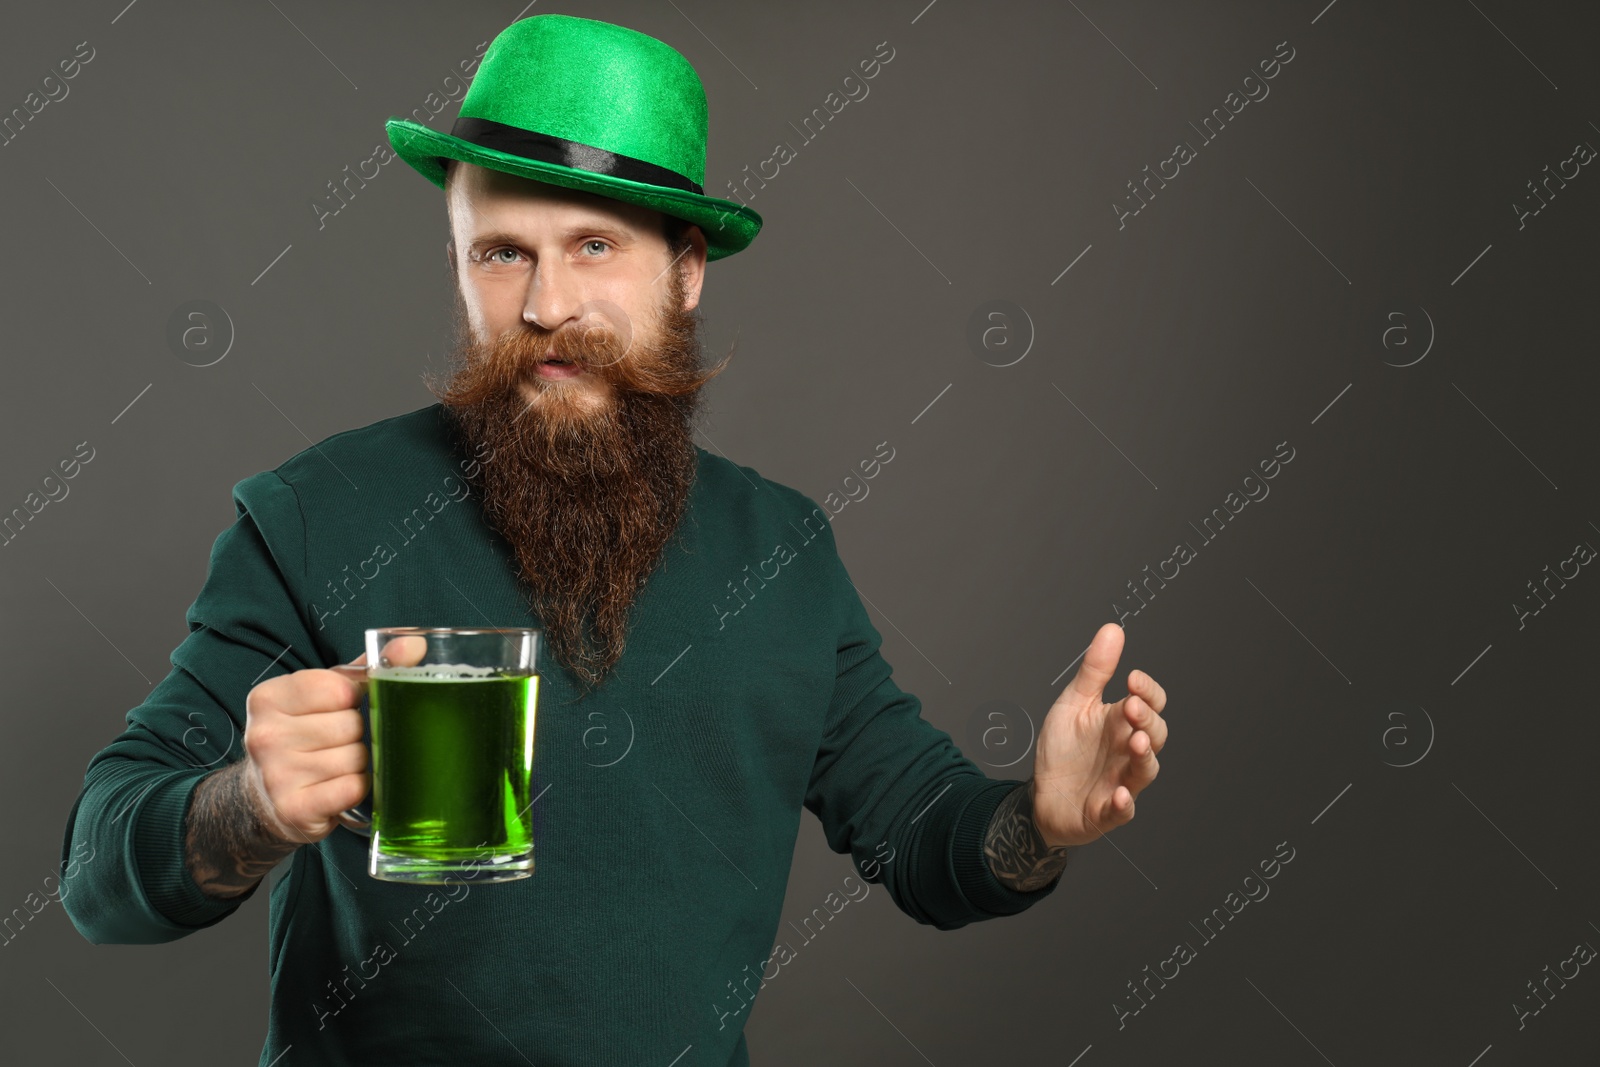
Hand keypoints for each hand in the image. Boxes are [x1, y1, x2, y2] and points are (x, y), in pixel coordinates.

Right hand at [240, 636, 424, 843]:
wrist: (268, 798)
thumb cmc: (305, 737)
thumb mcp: (325, 696)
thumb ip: (365, 669)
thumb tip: (413, 643)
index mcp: (268, 698)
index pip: (339, 688)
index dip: (353, 700)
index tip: (342, 710)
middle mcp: (265, 734)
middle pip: (350, 725)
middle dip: (357, 735)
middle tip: (339, 744)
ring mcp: (276, 774)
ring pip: (355, 758)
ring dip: (358, 764)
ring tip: (337, 766)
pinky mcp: (293, 808)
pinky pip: (352, 788)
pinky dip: (356, 788)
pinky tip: (338, 788)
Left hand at [1029, 622, 1167, 848]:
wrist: (1041, 794)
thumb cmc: (1064, 749)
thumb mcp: (1074, 704)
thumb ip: (1095, 671)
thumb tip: (1112, 630)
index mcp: (1121, 722)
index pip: (1150, 704)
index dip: (1148, 692)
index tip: (1133, 678)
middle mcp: (1127, 751)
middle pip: (1155, 734)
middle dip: (1147, 720)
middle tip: (1132, 707)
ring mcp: (1120, 781)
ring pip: (1145, 770)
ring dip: (1144, 757)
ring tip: (1136, 742)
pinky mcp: (1106, 811)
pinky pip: (1122, 811)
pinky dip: (1123, 804)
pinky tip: (1119, 794)